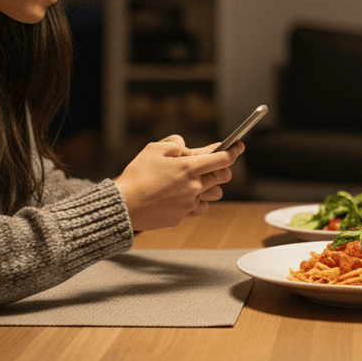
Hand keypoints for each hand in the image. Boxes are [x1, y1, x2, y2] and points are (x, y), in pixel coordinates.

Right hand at [113, 134, 242, 230]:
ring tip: (197, 181)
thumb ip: (174, 143)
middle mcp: (193, 186)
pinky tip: (188, 196)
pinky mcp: (182, 216)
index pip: (222, 158)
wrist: (123, 205)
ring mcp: (189, 203)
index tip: (238, 146)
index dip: (234, 150)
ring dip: (211, 186)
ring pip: (215, 194)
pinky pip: (200, 208)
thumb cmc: (136, 175)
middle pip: (223, 177)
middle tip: (212, 165)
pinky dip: (198, 201)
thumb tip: (184, 147)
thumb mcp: (154, 149)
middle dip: (222, 168)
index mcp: (189, 167)